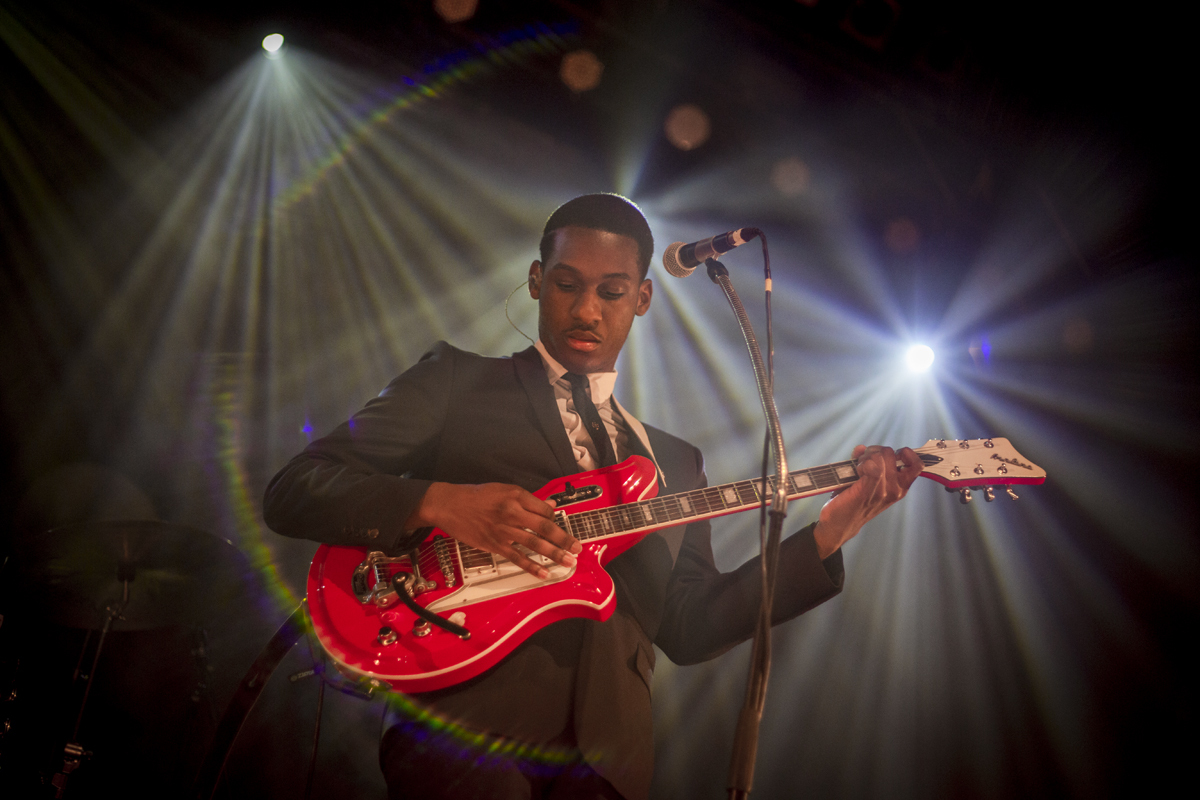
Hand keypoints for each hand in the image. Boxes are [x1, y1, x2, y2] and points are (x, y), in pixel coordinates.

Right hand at [405, 482, 581, 578]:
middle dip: (564, 539)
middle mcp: (513, 513)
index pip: (544, 510)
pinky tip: (544, 573)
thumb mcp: (503, 489)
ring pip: (535, 544)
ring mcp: (504, 531)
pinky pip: (517, 558)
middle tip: (577, 548)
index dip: (556, 519)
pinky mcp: (495, 545)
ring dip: (554, 554)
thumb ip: (528, 499)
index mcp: (516, 497)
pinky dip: (532, 567)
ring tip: (568, 561)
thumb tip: (550, 506)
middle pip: (545, 527)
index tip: (562, 527)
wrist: (449, 505)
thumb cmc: (476, 496)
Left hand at [812, 445, 922, 558]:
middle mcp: (895, 489)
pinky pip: (871, 466)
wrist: (839, 524)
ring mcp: (883, 491)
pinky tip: (856, 471)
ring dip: (865, 457)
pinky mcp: (867, 490)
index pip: (917, 465)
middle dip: (874, 451)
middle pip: (890, 453)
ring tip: (858, 467)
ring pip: (879, 457)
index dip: (906, 453)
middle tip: (863, 462)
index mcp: (900, 487)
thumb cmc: (853, 501)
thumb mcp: (868, 481)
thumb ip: (866, 461)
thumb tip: (862, 448)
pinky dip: (861, 463)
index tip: (888, 455)